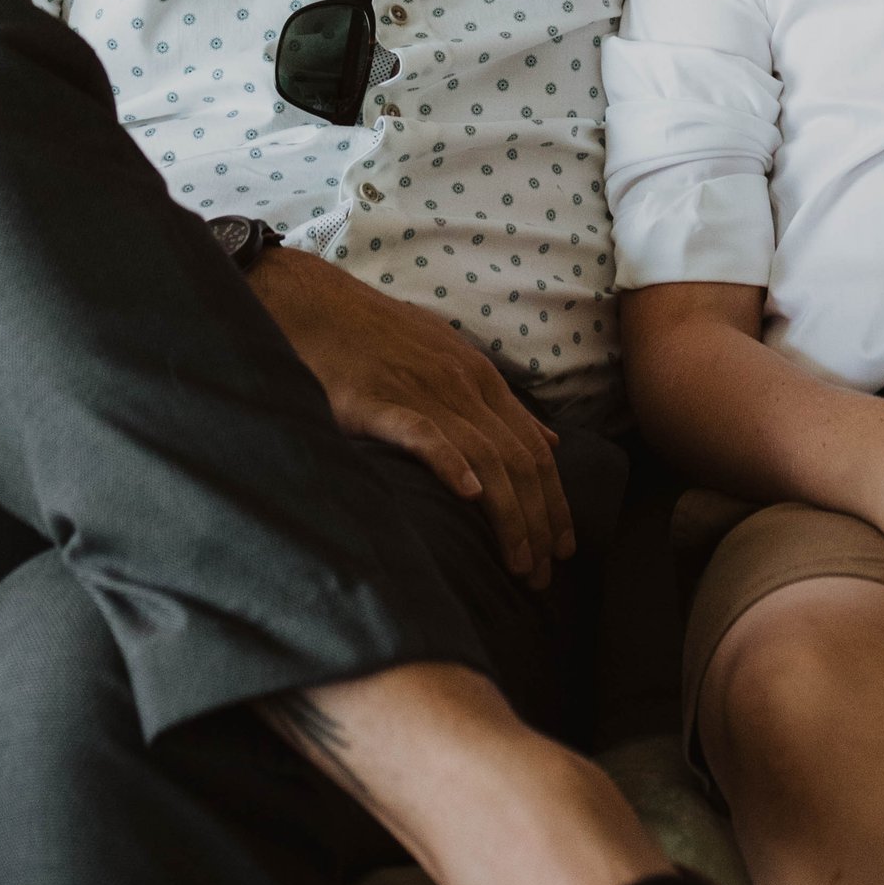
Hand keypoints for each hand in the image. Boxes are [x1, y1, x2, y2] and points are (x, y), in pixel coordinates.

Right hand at [251, 249, 573, 585]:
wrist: (321, 308)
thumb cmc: (384, 336)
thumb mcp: (453, 356)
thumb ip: (500, 403)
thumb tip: (548, 439)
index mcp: (481, 380)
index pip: (534, 450)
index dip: (554, 502)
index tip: (562, 548)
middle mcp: (462, 387)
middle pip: (517, 462)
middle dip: (538, 523)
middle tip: (542, 577)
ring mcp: (423, 393)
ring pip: (483, 458)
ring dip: (507, 515)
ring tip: (518, 562)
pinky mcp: (379, 402)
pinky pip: (422, 433)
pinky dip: (450, 462)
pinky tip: (468, 494)